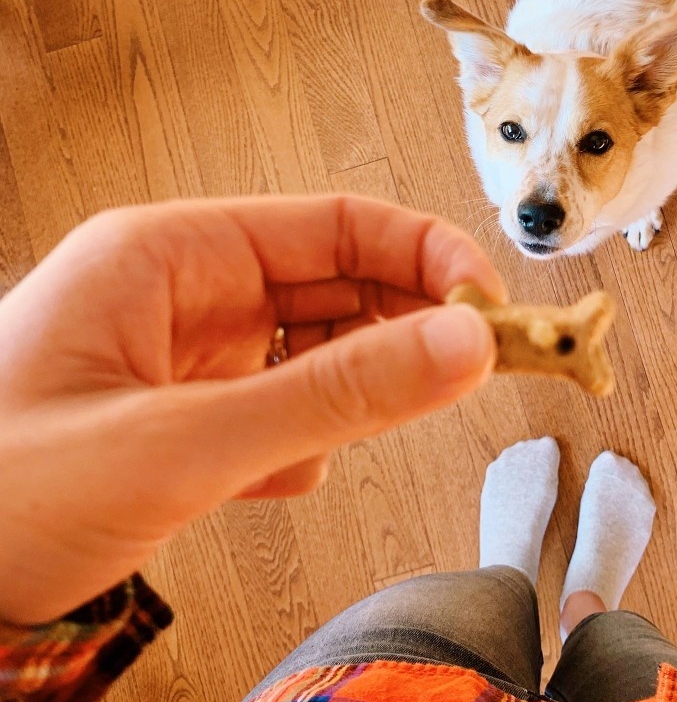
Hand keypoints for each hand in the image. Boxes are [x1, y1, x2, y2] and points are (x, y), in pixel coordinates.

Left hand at [0, 196, 501, 625]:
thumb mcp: (178, 443)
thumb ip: (330, 396)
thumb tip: (458, 347)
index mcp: (166, 256)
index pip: (333, 225)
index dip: (423, 255)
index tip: (485, 302)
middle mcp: (182, 293)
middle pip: (336, 283)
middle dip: (405, 327)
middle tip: (466, 369)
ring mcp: (186, 354)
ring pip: (316, 350)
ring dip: (350, 394)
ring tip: (340, 437)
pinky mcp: (189, 413)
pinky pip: (285, 406)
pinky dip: (303, 443)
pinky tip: (272, 475)